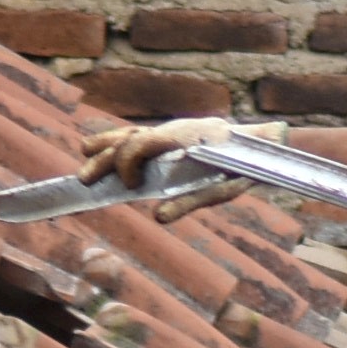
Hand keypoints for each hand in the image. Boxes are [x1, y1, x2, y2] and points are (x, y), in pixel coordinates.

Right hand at [76, 115, 277, 186]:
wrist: (263, 144)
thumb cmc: (243, 167)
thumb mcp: (220, 189)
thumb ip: (189, 201)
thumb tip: (157, 218)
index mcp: (182, 139)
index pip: (141, 143)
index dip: (127, 163)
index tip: (129, 188)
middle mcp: (173, 129)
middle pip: (129, 139)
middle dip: (104, 158)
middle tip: (84, 180)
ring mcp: (172, 130)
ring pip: (132, 133)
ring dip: (106, 145)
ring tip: (84, 156)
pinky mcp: (173, 135)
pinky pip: (140, 135)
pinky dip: (119, 140)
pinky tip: (101, 148)